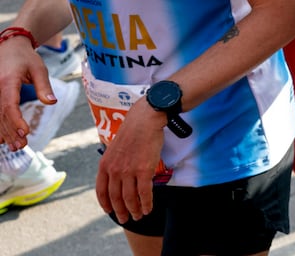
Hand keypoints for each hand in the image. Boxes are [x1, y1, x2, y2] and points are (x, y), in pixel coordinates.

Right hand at [0, 41, 53, 150]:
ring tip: (15, 146)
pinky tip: (2, 139)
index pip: (9, 105)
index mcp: (7, 81)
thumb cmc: (26, 58)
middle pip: (1, 114)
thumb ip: (44, 86)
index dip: (15, 120)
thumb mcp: (39, 68)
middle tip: (21, 145)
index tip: (25, 132)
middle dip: (11, 131)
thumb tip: (52, 102)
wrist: (9, 47)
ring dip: (4, 132)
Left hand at [96, 104, 166, 222]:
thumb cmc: (132, 132)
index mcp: (104, 165)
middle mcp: (114, 171)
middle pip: (116, 198)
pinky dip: (147, 203)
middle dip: (121, 211)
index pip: (101, 191)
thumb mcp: (115, 148)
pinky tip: (149, 208)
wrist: (145, 120)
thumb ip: (113, 163)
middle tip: (126, 219)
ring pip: (130, 198)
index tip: (109, 211)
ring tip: (139, 216)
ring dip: (135, 210)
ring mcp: (128, 171)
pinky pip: (144, 193)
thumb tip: (117, 175)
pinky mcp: (144, 170)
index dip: (105, 204)